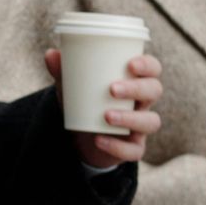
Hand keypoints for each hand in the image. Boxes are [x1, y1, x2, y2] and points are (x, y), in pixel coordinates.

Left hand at [45, 50, 162, 167]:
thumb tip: (51, 54)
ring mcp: (141, 126)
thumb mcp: (72, 85)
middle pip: (154, 91)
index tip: (131, 64)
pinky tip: (99, 140)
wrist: (81, 136)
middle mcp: (142, 102)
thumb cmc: (84, 101)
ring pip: (151, 121)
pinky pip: (134, 150)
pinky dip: (117, 146)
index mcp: (134, 81)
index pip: (153, 69)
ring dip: (130, 118)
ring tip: (106, 116)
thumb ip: (63, 70)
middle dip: (136, 89)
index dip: (148, 65)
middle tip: (112, 89)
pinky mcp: (134, 148)